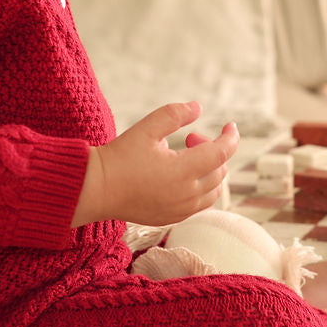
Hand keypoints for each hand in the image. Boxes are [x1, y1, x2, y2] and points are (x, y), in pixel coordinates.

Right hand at [72, 101, 238, 227]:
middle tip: (189, 138)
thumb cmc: (120, 157)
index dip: (231, 137)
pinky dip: (201, 188)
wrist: (96, 189)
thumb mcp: (146, 128)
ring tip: (185, 157)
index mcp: (183, 171)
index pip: (221, 154)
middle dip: (212, 150)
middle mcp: (186, 195)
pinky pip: (199, 204)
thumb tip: (198, 108)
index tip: (230, 126)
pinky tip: (180, 175)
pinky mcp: (171, 219)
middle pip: (219, 171)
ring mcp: (180, 210)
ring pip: (213, 191)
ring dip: (209, 171)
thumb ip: (175, 114)